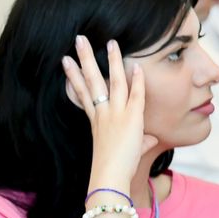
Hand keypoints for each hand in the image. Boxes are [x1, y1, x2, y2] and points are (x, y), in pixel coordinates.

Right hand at [61, 36, 156, 185]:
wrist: (109, 177)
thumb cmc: (113, 170)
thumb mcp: (124, 151)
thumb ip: (139, 141)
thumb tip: (152, 138)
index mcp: (95, 121)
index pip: (82, 93)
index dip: (73, 76)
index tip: (66, 61)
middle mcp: (102, 113)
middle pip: (91, 81)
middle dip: (84, 59)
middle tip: (78, 40)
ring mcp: (115, 114)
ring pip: (113, 81)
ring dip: (111, 60)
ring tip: (109, 42)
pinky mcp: (131, 119)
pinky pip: (135, 95)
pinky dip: (137, 81)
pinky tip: (137, 65)